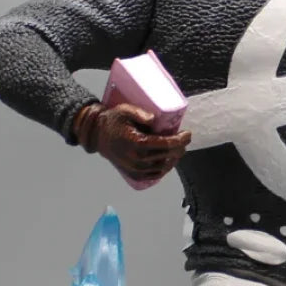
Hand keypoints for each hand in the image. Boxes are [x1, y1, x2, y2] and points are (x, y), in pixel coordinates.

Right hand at [73, 102, 190, 182]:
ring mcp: (136, 169)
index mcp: (137, 143)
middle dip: (180, 148)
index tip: (187, 134)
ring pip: (164, 167)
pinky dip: (165, 168)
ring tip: (179, 149)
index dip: (180, 140)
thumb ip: (139, 112)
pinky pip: (155, 175)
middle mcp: (138, 159)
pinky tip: (170, 160)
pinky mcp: (134, 174)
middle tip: (184, 140)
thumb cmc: (113, 121)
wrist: (98, 136)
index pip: (166, 144)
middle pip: (167, 156)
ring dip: (175, 158)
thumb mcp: (124, 110)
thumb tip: (154, 119)